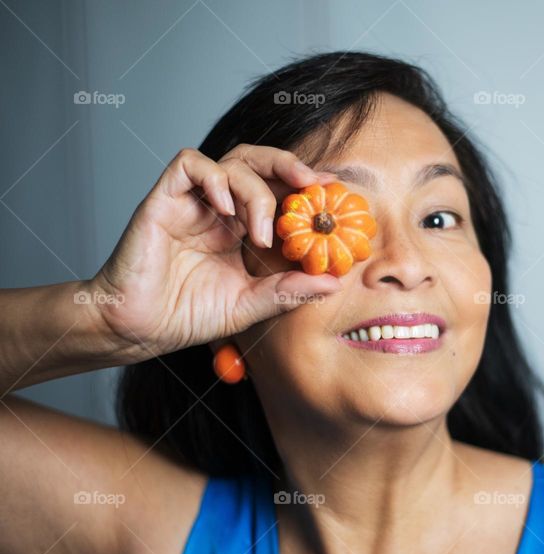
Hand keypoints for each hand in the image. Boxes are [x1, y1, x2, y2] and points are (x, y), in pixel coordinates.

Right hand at [88, 144, 341, 357]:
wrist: (138, 329)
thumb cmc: (186, 315)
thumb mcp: (250, 306)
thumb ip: (289, 292)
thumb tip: (334, 283)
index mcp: (240, 228)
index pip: (277, 190)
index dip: (304, 185)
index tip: (332, 193)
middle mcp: (219, 209)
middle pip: (258, 162)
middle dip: (289, 165)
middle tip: (312, 185)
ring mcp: (192, 202)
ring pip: (232, 162)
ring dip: (255, 191)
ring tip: (260, 234)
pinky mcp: (163, 200)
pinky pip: (190, 164)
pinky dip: (215, 177)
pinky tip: (225, 208)